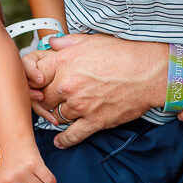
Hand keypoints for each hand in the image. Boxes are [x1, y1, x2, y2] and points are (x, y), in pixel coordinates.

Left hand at [0, 141, 55, 182]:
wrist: (14, 142)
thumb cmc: (12, 166)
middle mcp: (8, 181)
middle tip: (23, 176)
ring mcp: (21, 172)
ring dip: (39, 182)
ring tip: (29, 170)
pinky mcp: (34, 164)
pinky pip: (50, 182)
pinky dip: (50, 178)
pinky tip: (40, 169)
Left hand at [29, 33, 166, 148]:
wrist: (147, 72)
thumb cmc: (120, 53)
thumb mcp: (87, 40)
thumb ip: (64, 42)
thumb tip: (50, 43)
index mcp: (63, 63)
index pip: (35, 76)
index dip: (34, 81)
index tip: (37, 85)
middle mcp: (68, 85)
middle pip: (44, 98)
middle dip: (45, 99)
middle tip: (47, 101)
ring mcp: (81, 105)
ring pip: (57, 116)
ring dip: (56, 116)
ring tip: (56, 116)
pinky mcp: (95, 121)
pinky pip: (73, 135)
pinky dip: (64, 140)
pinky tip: (59, 141)